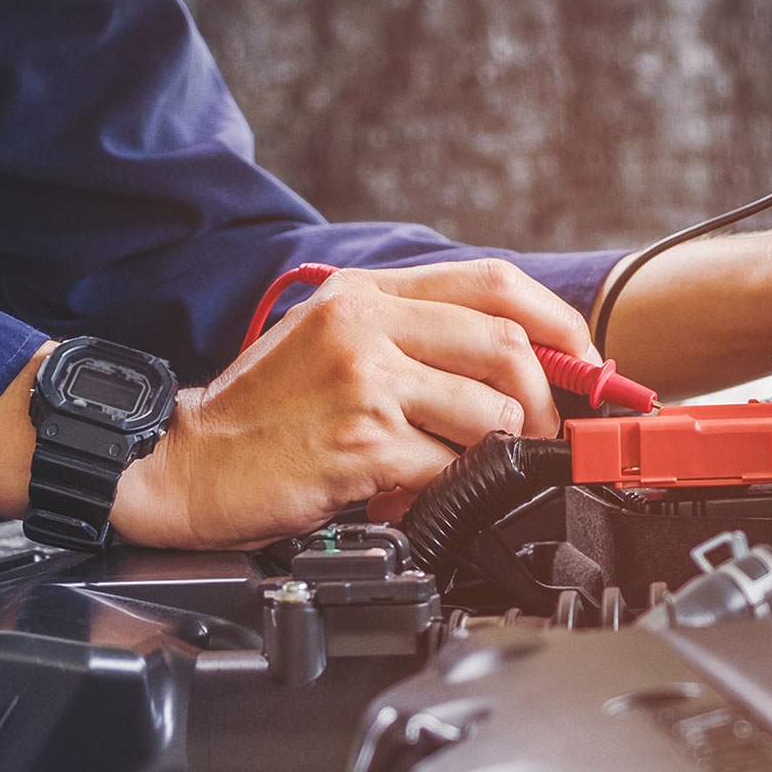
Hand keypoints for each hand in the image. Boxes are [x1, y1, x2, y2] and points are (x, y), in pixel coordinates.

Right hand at [111, 259, 595, 547]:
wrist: (184, 464)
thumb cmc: (260, 416)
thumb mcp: (330, 345)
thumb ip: (410, 339)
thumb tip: (513, 362)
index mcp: (365, 294)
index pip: (494, 282)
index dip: (559, 322)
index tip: (587, 361)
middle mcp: (366, 326)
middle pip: (507, 342)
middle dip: (551, 396)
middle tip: (552, 432)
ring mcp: (364, 382)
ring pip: (490, 410)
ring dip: (502, 450)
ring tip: (478, 467)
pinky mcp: (362, 443)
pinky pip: (450, 466)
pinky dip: (454, 486)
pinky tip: (427, 490)